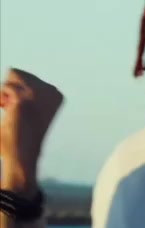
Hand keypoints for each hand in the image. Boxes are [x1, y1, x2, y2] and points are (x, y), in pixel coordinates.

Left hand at [0, 68, 63, 190]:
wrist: (23, 155)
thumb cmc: (21, 137)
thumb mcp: (30, 109)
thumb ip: (25, 92)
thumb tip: (12, 72)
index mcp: (56, 95)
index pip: (26, 77)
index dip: (17, 93)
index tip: (22, 110)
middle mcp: (51, 91)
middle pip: (17, 73)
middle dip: (10, 89)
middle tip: (14, 110)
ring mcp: (38, 94)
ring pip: (11, 76)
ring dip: (5, 93)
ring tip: (12, 111)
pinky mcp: (23, 99)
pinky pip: (3, 88)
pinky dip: (1, 99)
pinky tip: (8, 112)